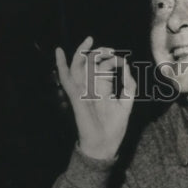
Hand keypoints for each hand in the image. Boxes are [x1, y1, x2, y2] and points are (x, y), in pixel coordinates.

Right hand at [54, 36, 135, 160]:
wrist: (105, 145)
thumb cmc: (115, 128)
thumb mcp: (126, 103)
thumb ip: (129, 84)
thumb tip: (126, 64)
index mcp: (102, 89)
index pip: (104, 68)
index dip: (112, 60)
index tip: (120, 60)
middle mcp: (91, 88)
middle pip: (90, 63)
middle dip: (99, 52)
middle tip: (109, 49)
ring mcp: (83, 92)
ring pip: (78, 66)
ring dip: (83, 52)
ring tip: (90, 42)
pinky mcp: (76, 97)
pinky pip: (67, 79)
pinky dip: (61, 65)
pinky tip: (59, 52)